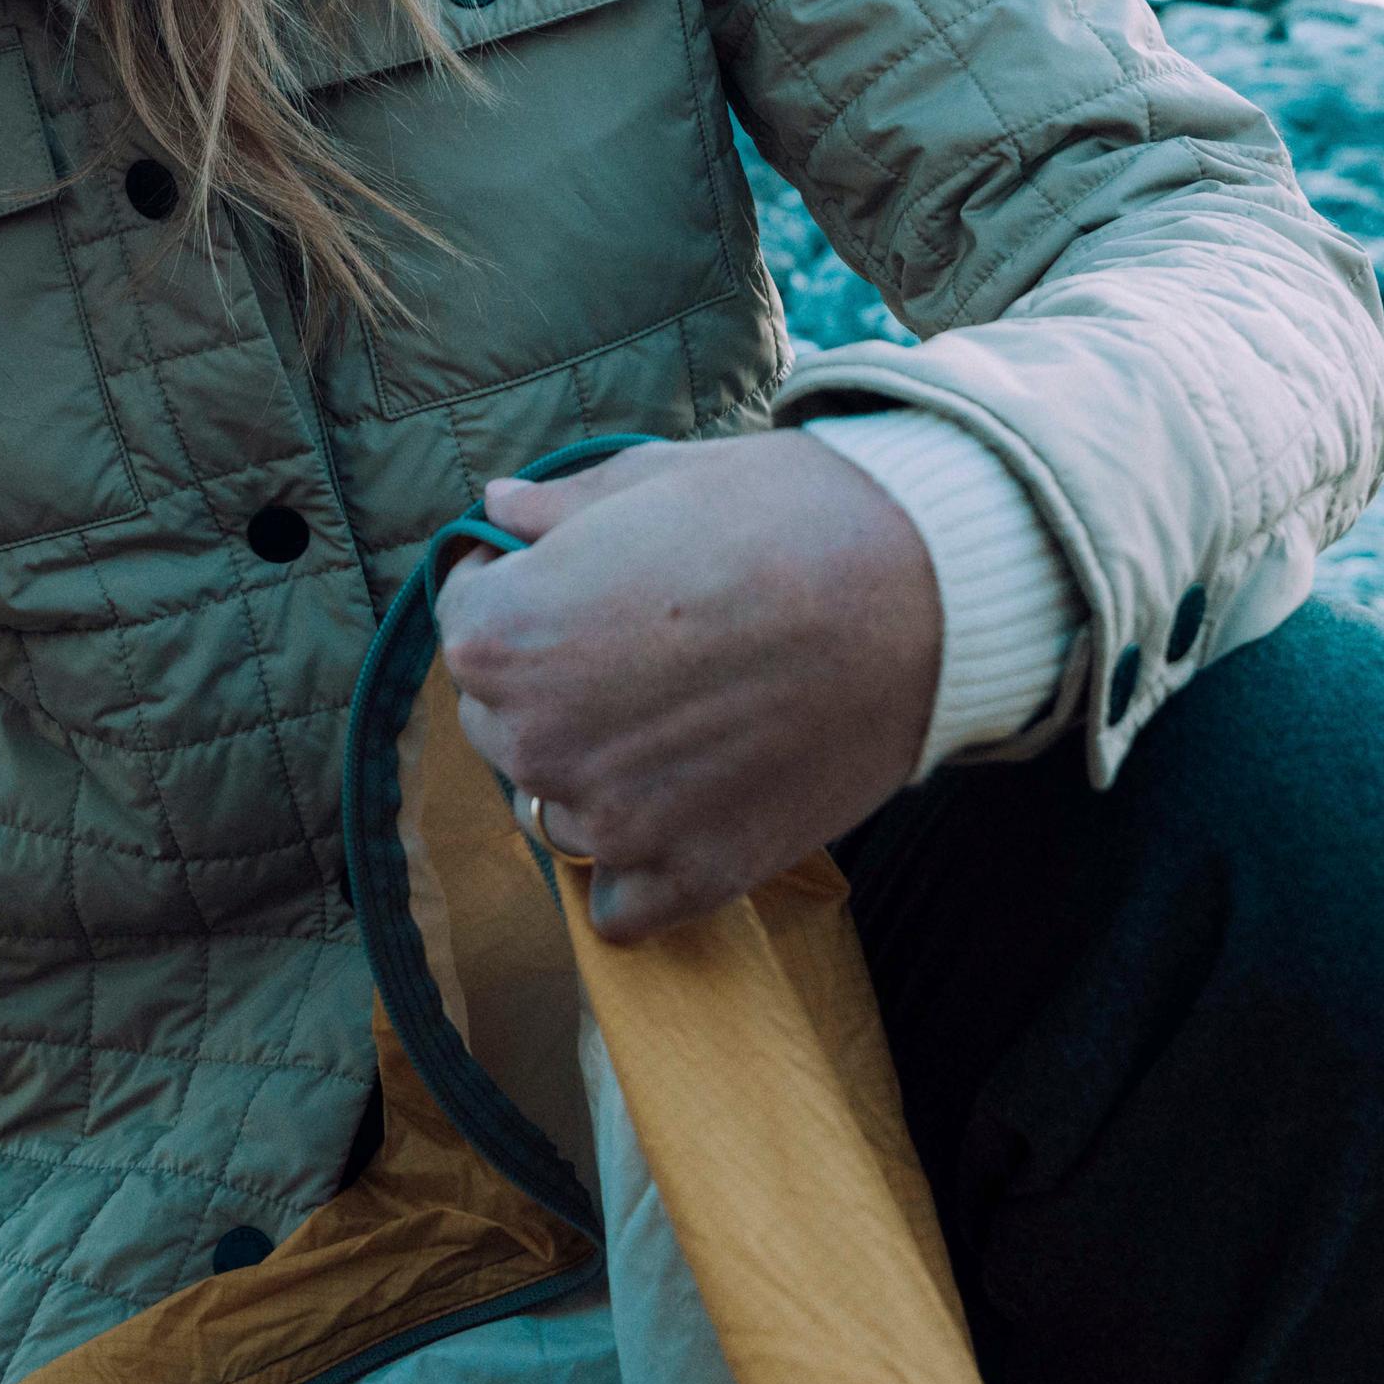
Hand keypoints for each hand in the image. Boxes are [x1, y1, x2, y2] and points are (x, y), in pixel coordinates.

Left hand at [435, 433, 942, 943]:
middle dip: (550, 685)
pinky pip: (621, 904)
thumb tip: (497, 510)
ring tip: (678, 718)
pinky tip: (688, 809)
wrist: (916, 591)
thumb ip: (556, 510)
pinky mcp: (692, 876)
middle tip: (637, 645)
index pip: (466, 623)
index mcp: (503, 635)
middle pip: (504, 724)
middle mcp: (537, 740)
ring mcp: (613, 820)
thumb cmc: (777, 515)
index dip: (518, 591)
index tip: (571, 578)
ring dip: (595, 777)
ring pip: (558, 813)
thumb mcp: (650, 480)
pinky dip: (642, 870)